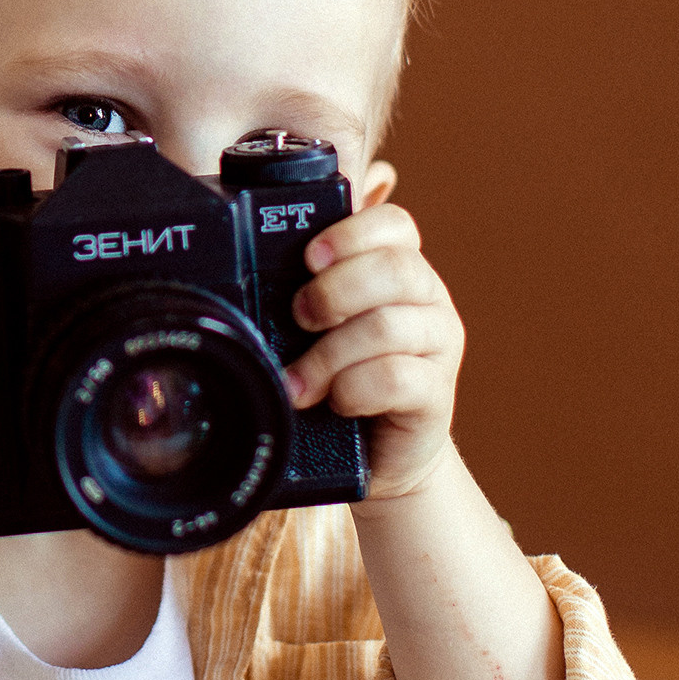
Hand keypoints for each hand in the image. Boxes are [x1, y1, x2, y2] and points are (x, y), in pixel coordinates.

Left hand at [285, 201, 463, 501]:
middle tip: (300, 318)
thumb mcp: (318, 330)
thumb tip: (240, 274)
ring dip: (331, 354)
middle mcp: (427, 300)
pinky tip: (338, 402)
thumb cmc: (339, 379)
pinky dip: (355, 389)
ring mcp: (438, 345)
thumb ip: (303, 294)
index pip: (393, 225)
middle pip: (396, 268)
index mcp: (399, 270)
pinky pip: (398, 377)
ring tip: (301, 382)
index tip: (309, 259)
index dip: (350, 234)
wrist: (378, 454)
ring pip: (389, 326)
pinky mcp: (437, 393)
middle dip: (335, 292)